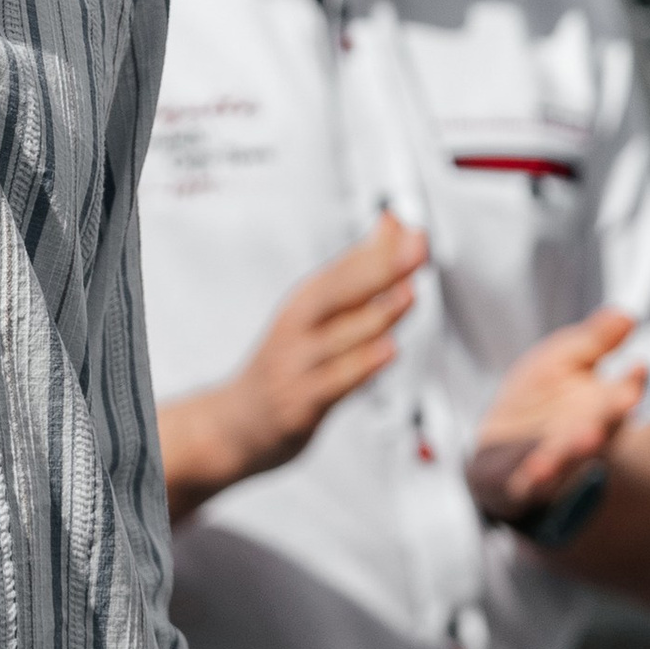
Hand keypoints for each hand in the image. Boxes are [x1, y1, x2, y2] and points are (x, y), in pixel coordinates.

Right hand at [160, 215, 427, 518]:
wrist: (234, 425)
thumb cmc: (285, 364)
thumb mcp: (315, 313)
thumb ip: (359, 272)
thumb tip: (394, 224)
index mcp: (303, 304)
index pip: (343, 268)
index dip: (380, 248)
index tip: (413, 230)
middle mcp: (296, 329)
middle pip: (338, 292)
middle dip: (380, 268)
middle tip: (415, 249)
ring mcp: (296, 367)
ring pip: (340, 338)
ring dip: (376, 314)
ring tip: (407, 293)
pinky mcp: (299, 405)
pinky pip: (334, 384)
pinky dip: (361, 366)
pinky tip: (387, 351)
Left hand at [466, 307, 645, 526]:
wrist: (503, 451)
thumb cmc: (541, 400)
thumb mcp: (565, 358)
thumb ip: (595, 340)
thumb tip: (626, 315)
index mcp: (600, 411)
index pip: (621, 398)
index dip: (631, 384)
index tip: (639, 368)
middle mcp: (583, 442)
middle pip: (600, 431)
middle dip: (608, 420)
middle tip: (618, 407)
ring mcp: (554, 466)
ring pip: (568, 461)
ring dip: (576, 451)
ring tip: (586, 439)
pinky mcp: (522, 484)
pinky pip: (529, 485)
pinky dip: (535, 480)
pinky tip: (535, 472)